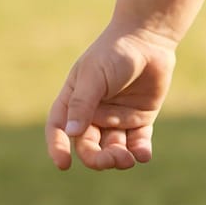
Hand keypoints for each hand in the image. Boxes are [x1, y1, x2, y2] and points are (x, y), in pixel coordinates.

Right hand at [45, 26, 177, 170]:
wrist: (148, 40)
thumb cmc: (114, 53)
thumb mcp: (94, 76)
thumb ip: (82, 104)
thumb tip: (70, 133)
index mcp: (73, 100)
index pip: (59, 129)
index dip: (57, 147)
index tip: (63, 164)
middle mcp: (93, 113)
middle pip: (88, 145)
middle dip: (97, 157)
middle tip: (111, 160)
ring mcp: (116, 118)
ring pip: (113, 148)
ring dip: (118, 157)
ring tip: (128, 160)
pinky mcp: (139, 119)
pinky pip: (137, 142)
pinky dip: (139, 151)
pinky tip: (143, 156)